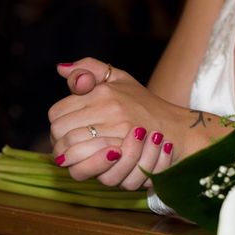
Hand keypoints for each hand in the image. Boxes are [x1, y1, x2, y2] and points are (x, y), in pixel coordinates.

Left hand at [49, 58, 180, 187]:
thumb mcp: (120, 78)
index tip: (66, 131)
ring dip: (70, 157)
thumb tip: (60, 68)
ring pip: (72, 149)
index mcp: (103, 91)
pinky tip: (91, 165)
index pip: (56, 113)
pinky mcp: (126, 151)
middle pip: (60, 132)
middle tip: (67, 149)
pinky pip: (92, 163)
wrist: (178, 128)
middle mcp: (110, 107)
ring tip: (75, 158)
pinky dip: (87, 167)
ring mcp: (118, 130)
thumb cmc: (146, 104)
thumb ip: (90, 68)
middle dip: (59, 144)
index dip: (57, 125)